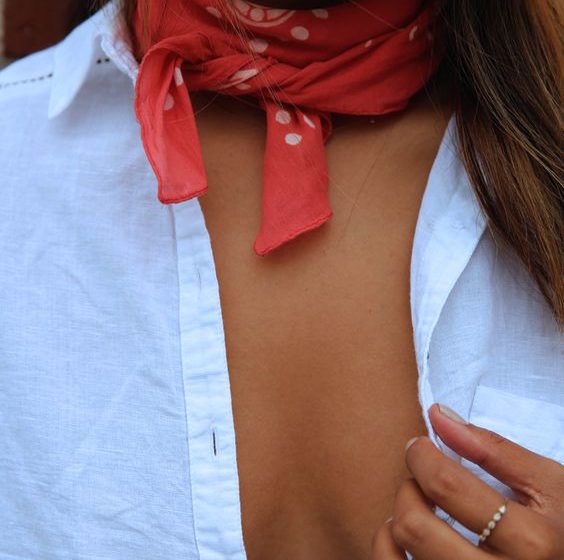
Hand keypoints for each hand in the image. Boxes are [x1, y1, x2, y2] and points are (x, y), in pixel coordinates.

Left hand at [372, 403, 563, 558]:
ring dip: (396, 521)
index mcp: (532, 543)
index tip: (419, 446)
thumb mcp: (547, 484)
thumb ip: (492, 448)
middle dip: (408, 490)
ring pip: (399, 554)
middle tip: (421, 482)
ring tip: (419, 510)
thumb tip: (438, 415)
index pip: (446, 485)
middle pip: (415, 525)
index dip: (420, 455)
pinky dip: (387, 549)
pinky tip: (406, 540)